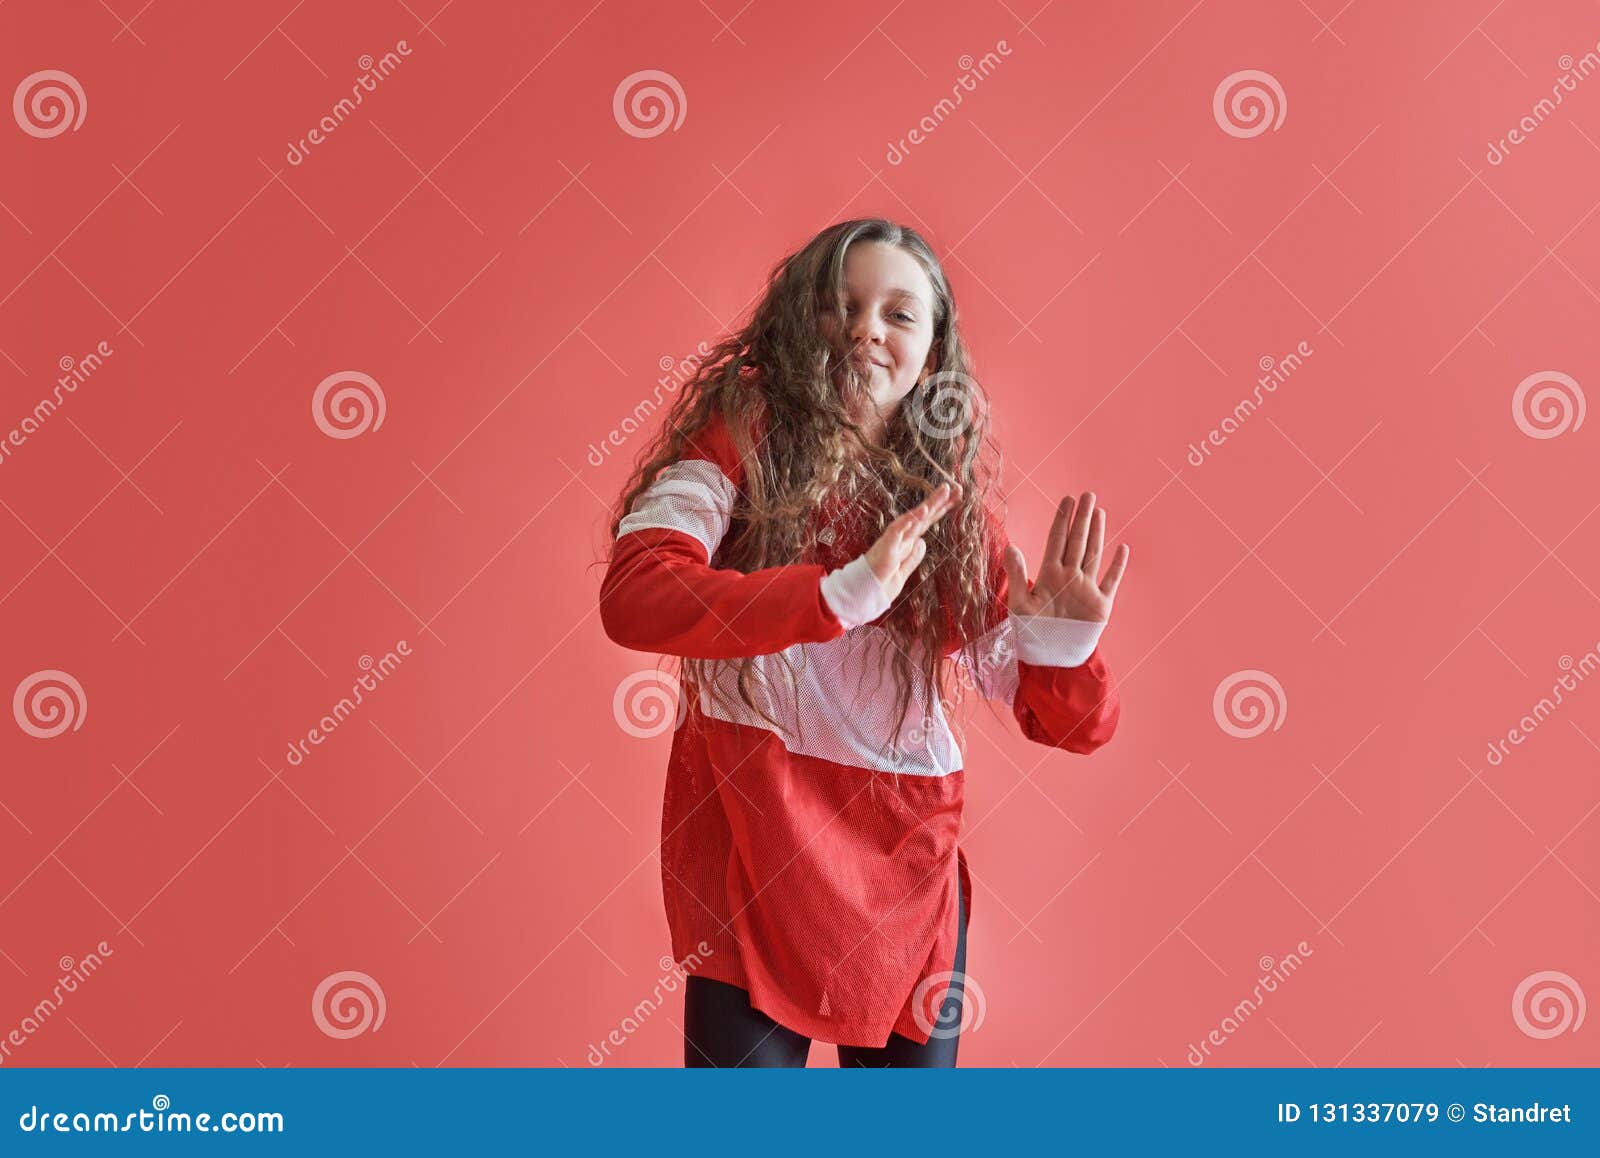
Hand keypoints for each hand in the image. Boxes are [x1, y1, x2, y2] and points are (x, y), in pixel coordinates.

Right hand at [862, 481, 961, 602]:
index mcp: (906, 543)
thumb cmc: (878, 584)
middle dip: (940, 501)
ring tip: (944, 490)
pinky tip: (922, 511)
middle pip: (924, 517)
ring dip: (929, 504)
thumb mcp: (902, 572)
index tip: (955, 498)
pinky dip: (909, 520)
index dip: (940, 510)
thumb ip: (912, 557)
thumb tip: (922, 543)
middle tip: (957, 487)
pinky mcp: (886, 547)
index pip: (926, 523)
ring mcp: (894, 540)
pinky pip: (898, 530)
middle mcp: (901, 537)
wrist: (861, 594)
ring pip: (914, 518)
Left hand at [1004, 491, 1128, 622]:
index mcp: (1049, 575)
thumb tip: (1010, 546)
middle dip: (1082, 518)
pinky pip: (1111, 580)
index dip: (1062, 519)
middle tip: (1088, 494)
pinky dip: (1117, 566)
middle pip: (1077, 541)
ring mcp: (1086, 589)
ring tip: (1099, 511)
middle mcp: (1069, 577)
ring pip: (1093, 554)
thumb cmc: (1031, 633)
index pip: (1057, 540)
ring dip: (1097, 533)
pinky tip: (1122, 548)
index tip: (1068, 499)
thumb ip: (1016, 574)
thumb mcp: (1019, 603)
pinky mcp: (1100, 604)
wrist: (1051, 659)